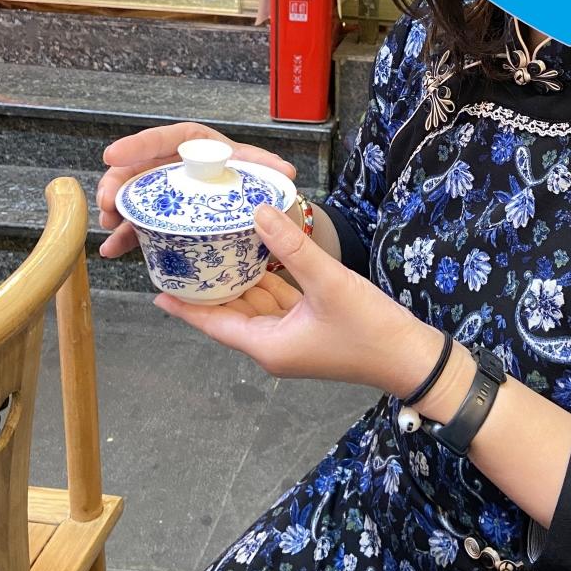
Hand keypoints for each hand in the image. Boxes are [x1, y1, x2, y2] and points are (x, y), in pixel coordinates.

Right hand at [97, 122, 296, 258]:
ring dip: (117, 210)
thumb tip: (285, 171)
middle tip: (108, 202)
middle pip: (140, 168)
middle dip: (118, 183)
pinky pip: (142, 223)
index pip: (165, 139)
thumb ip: (268, 169)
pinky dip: (127, 235)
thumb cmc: (259, 184)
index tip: (113, 154)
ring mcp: (170, 192)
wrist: (263, 214)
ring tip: (109, 227)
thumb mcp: (263, 174)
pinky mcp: (167, 217)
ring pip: (135, 196)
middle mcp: (178, 166)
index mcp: (199, 147)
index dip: (137, 145)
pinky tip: (113, 249)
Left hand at [154, 204, 449, 396]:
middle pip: (231, 313)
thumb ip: (293, 248)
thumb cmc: (370, 331)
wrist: (413, 358)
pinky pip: (280, 300)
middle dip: (210, 286)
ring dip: (240, 279)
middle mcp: (275, 344)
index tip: (157, 288)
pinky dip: (269, 279)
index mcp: (269, 345)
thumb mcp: (329, 284)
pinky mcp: (313, 327)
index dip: (186, 307)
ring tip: (214, 248)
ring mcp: (295, 337)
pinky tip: (261, 253)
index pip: (214, 324)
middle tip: (185, 254)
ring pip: (257, 303)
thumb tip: (258, 212)